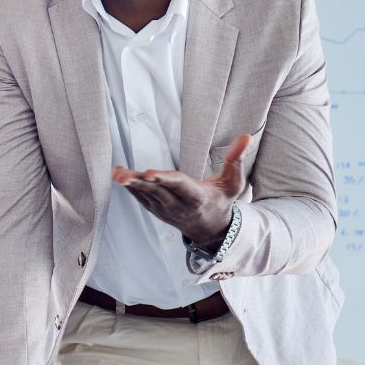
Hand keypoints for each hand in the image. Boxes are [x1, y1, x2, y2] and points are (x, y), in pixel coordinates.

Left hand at [113, 132, 250, 245]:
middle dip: (139, 183)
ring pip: (146, 196)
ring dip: (130, 186)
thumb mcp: (234, 183)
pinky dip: (130, 188)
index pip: (179, 187)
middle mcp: (179, 206)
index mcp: (197, 198)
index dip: (164, 180)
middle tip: (122, 176)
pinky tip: (119, 174)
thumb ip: (237, 159)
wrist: (210, 228)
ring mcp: (166, 210)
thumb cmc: (222, 200)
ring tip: (116, 174)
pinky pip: (141, 198)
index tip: (149, 173)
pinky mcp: (157, 210)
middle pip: (157, 193)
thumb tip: (247, 136)